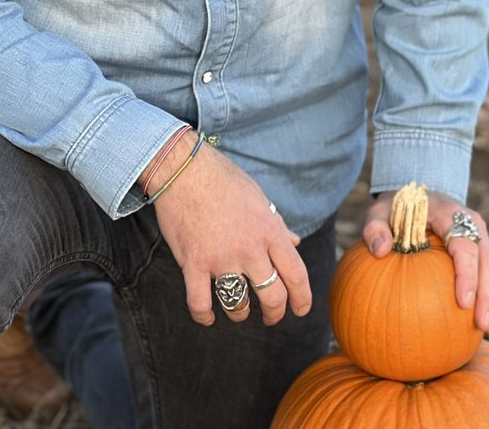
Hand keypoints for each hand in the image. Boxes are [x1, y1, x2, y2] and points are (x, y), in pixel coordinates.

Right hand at [146, 136, 311, 327]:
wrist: (185, 170)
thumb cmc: (224, 180)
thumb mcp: (259, 198)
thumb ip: (276, 224)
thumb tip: (295, 241)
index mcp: (270, 231)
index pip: (296, 274)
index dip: (302, 298)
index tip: (301, 309)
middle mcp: (250, 248)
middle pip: (272, 297)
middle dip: (275, 313)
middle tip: (271, 317)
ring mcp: (222, 258)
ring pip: (238, 305)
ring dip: (240, 314)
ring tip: (239, 311)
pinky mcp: (194, 263)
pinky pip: (200, 304)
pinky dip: (204, 317)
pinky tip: (208, 318)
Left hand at [363, 189, 488, 334]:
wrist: (417, 195)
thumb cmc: (397, 208)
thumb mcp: (380, 212)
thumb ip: (375, 227)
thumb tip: (380, 249)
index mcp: (448, 212)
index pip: (464, 244)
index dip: (467, 274)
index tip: (464, 302)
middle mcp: (470, 222)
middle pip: (487, 259)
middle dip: (488, 293)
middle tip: (481, 325)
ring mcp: (478, 234)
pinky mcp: (480, 247)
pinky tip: (486, 325)